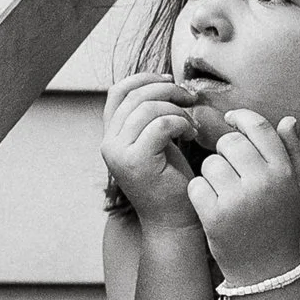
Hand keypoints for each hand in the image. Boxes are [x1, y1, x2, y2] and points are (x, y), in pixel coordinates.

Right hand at [103, 71, 210, 229]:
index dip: (145, 79)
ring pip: (148, 108)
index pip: (119, 91)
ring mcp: (118, 153)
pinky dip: (181, 123)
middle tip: (191, 99)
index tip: (172, 82)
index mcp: (112, 135)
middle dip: (168, 90)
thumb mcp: (159, 142)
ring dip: (177, 110)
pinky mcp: (136, 162)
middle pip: (136, 96)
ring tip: (191, 125)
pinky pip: (161, 125)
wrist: (175, 221)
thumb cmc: (173, 182)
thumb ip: (151, 117)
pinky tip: (191, 135)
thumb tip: (166, 83)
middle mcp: (109, 143)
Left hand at [186, 106, 299, 285]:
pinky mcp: (215, 216)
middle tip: (228, 167)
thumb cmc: (280, 225)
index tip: (231, 120)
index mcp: (283, 172)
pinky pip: (196, 186)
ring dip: (211, 174)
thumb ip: (294, 153)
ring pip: (210, 163)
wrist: (266, 271)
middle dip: (224, 151)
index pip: (259, 128)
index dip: (241, 117)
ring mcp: (238, 199)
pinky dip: (199, 193)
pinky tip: (211, 205)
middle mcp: (262, 182)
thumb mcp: (296, 189)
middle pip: (230, 142)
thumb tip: (288, 120)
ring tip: (222, 191)